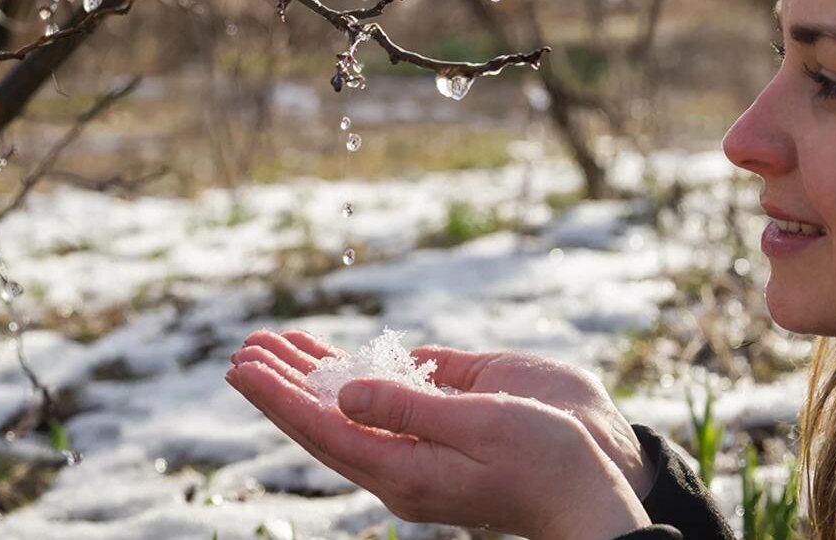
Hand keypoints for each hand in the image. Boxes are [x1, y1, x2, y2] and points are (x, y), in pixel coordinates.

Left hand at [227, 330, 651, 538]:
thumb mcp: (483, 427)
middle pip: (324, 421)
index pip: (323, 431)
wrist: (594, 485)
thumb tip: (341, 395)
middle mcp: (402, 462)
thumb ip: (411, 408)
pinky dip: (355, 375)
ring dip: (310, 375)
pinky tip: (334, 359)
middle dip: (282, 382)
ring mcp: (419, 447)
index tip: (241, 368)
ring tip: (274, 343)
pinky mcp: (441, 428)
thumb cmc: (549, 458)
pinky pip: (384, 402)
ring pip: (347, 411)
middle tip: (243, 347)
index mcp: (407, 471)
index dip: (279, 397)